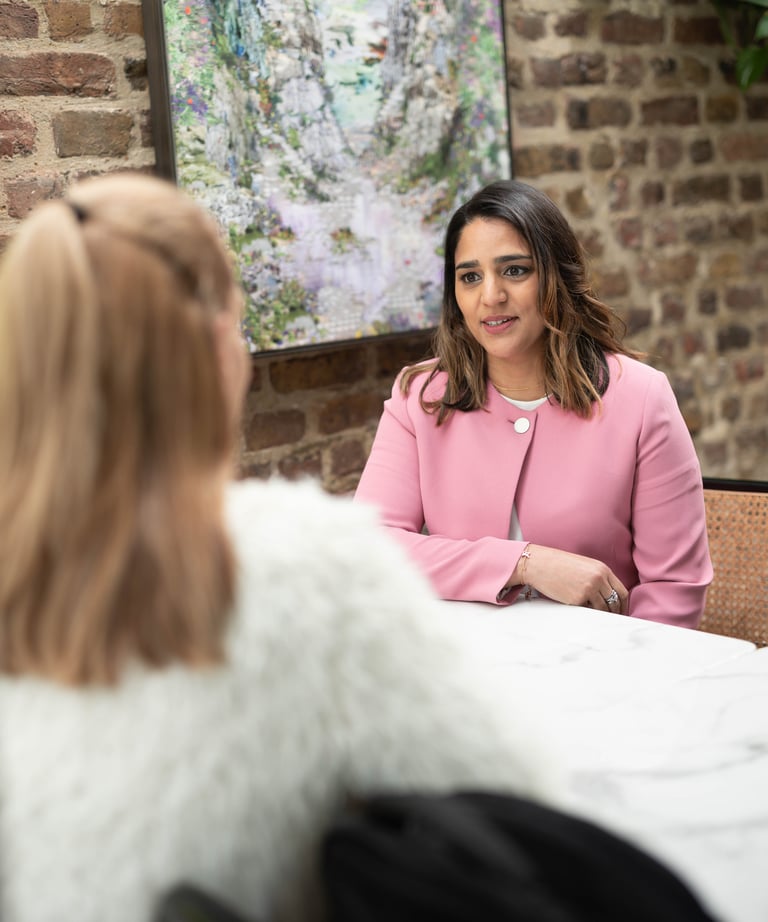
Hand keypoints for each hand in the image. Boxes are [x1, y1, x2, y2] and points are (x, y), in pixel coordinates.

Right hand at [513, 544, 628, 613]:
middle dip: (614, 613)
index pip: (622, 592)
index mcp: (602, 569)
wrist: (539, 564)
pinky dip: (586, 613)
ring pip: (603, 609)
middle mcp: (599, 579)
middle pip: (615, 602)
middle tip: (610, 620)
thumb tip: (608, 597)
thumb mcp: (584, 566)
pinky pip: (587, 611)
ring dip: (600, 615)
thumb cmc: (558, 565)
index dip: (622, 605)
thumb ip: (598, 578)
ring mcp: (589, 589)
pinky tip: (580, 611)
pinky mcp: (578, 599)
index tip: (619, 612)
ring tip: (593, 616)